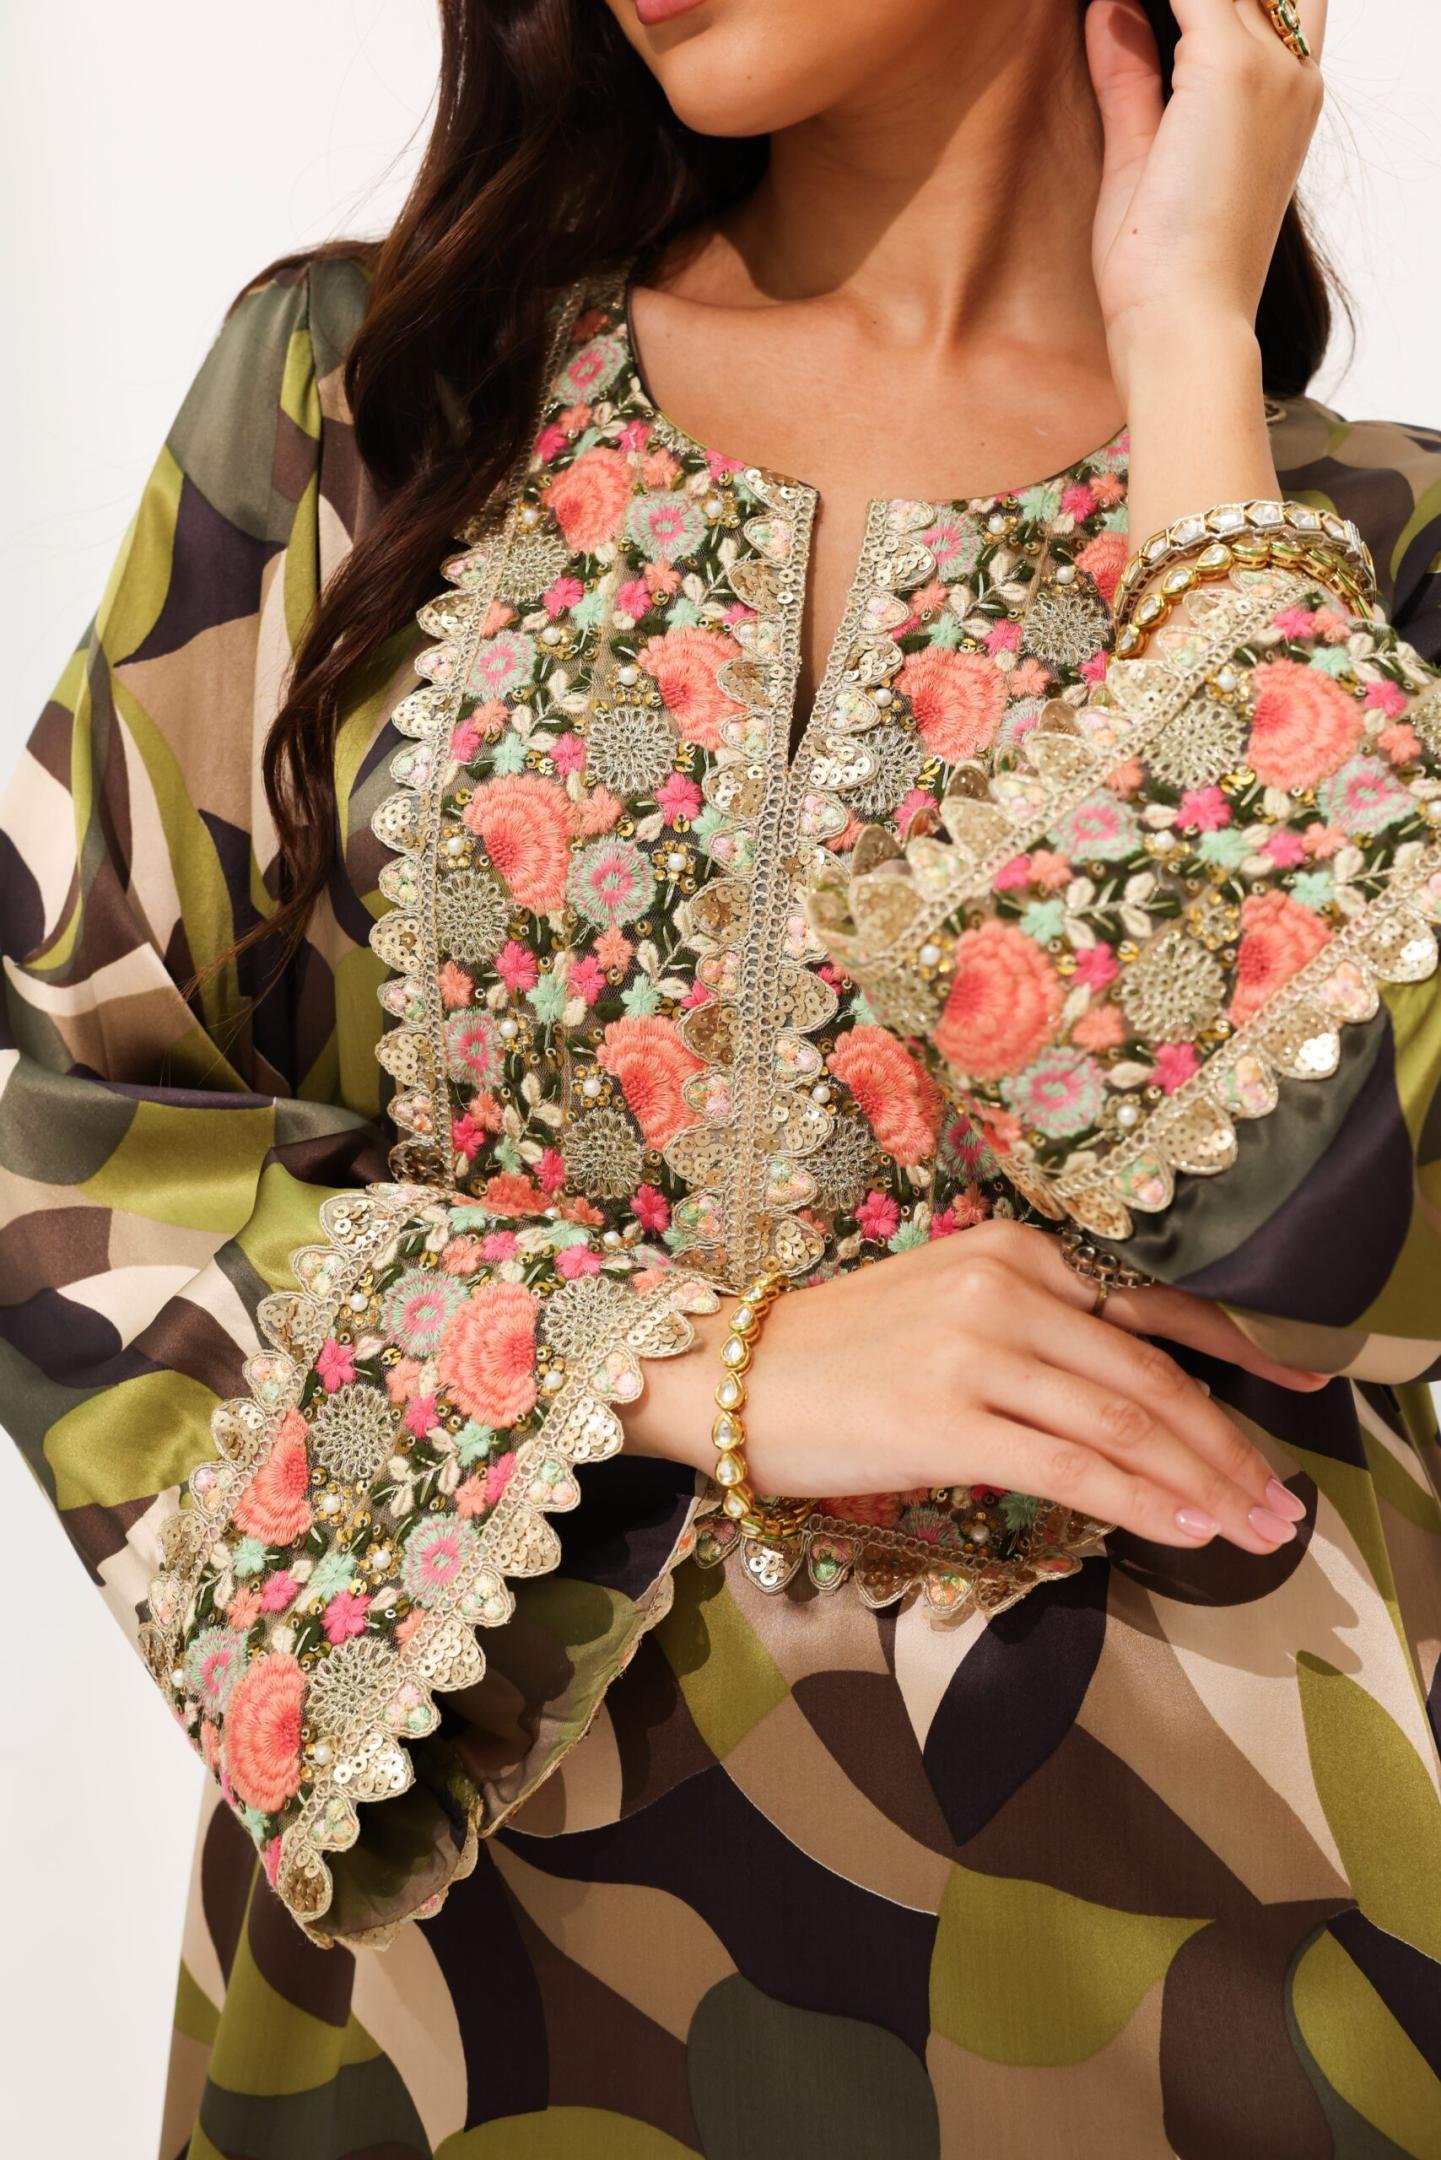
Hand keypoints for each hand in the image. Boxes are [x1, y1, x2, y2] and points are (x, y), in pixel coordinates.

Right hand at [623, 1219, 1325, 1554]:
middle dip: (1230, 1444)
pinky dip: (1140, 1502)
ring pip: (1126, 1422)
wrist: (727, 1377)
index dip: (1239, 1353)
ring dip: (1203, 1481)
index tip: (1300, 1388)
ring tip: (1251, 1528)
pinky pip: (1073, 1467)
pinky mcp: (949, 1418)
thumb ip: (1036, 1332)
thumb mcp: (946, 1307)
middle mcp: (1006, 1287)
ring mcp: (978, 1349)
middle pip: (1151, 1372)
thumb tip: (1131, 1398)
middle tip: (1281, 1500)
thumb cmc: (833, 1357)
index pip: (1152, 1304)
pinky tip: (1183, 1529)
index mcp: (1012, 1252)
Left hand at [1085, 0, 1326, 398]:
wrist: (1185, 324)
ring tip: (1114, 13)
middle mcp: (1293, 76)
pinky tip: (1107, 7)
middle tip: (1130, 15)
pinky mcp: (1227, 69)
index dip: (1215, 2)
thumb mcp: (1139, 155)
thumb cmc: (1163, 271)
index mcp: (1289, 102)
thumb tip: (1107, 8)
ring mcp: (1267, 69)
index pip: (1269, 4)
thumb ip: (1131, 78)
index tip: (1151, 17)